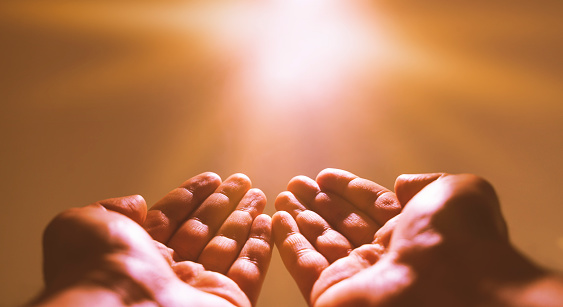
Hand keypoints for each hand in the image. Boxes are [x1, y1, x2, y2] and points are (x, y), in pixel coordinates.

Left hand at [37, 172, 271, 306]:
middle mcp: (169, 270)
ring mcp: (199, 287)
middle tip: (241, 180)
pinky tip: (267, 223)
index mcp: (136, 253)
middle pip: (203, 228)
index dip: (192, 195)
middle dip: (223, 202)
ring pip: (228, 245)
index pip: (171, 216)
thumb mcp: (84, 225)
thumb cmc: (98, 268)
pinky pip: (249, 269)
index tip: (212, 178)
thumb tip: (136, 203)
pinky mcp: (228, 300)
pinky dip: (260, 246)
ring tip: (259, 194)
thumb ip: (111, 210)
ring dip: (245, 219)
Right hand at [273, 169, 559, 305]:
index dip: (348, 189)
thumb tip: (403, 184)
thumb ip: (430, 184)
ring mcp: (357, 277)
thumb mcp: (457, 195)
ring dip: (301, 217)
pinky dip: (288, 242)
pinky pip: (304, 264)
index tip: (324, 175)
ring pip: (322, 242)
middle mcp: (385, 256)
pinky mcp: (330, 294)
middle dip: (319, 201)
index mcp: (415, 232)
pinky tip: (278, 220)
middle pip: (344, 222)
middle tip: (296, 183)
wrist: (446, 292)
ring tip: (283, 196)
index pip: (374, 205)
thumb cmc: (455, 240)